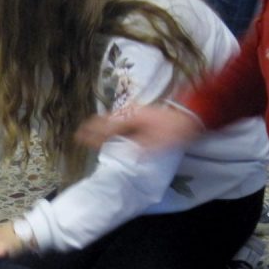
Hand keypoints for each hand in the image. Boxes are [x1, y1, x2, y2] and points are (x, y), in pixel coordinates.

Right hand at [77, 104, 203, 151]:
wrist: (190, 115)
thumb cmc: (174, 129)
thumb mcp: (158, 143)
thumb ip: (139, 149)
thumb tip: (123, 155)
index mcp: (131, 120)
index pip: (105, 127)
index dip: (91, 133)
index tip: (79, 137)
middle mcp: (130, 114)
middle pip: (106, 121)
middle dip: (92, 128)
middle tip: (79, 134)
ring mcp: (136, 113)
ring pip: (113, 120)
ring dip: (101, 126)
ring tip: (90, 132)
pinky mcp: (141, 115)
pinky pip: (121, 120)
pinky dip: (112, 126)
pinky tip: (111, 131)